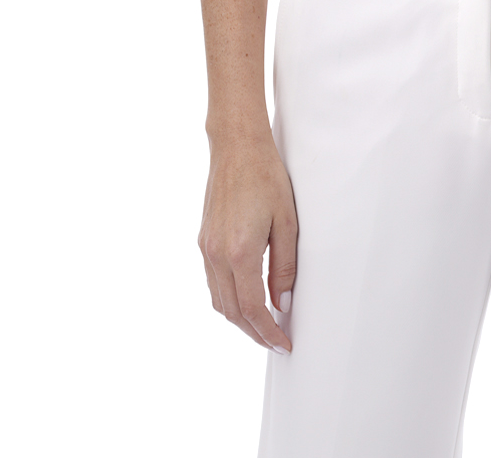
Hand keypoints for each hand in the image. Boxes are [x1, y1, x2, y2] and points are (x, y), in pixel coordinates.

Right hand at [197, 136, 297, 352]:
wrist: (236, 147)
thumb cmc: (266, 177)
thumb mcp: (287, 221)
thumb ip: (284, 266)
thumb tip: (282, 303)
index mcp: (240, 252)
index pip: (253, 309)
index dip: (268, 332)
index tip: (283, 344)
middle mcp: (217, 254)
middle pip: (232, 312)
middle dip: (254, 333)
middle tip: (275, 342)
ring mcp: (206, 248)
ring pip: (218, 300)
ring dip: (239, 319)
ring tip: (262, 326)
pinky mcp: (203, 240)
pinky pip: (212, 282)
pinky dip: (228, 299)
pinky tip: (244, 298)